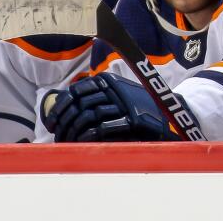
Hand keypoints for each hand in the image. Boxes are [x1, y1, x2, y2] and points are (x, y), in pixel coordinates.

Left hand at [41, 73, 178, 141]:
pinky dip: (91, 136)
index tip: (52, 123)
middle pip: (81, 104)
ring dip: (76, 131)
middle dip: (66, 122)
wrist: (169, 112)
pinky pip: (106, 127)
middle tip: (59, 136)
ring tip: (69, 141)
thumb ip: (95, 97)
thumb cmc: (137, 107)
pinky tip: (83, 143)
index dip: (60, 107)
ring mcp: (124, 102)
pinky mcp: (133, 119)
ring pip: (90, 115)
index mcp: (109, 80)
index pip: (76, 90)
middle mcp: (115, 88)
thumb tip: (63, 108)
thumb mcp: (116, 94)